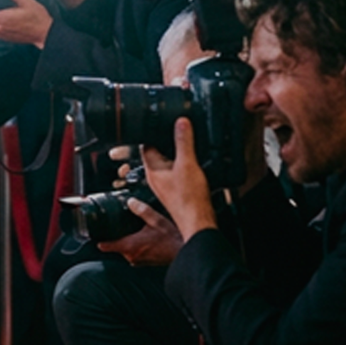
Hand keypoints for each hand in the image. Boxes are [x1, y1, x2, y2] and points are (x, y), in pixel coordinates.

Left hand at [95, 199, 183, 265]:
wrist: (186, 252)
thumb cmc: (173, 239)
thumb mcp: (157, 220)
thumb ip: (142, 211)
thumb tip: (131, 202)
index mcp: (130, 247)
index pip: (106, 246)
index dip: (99, 239)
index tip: (95, 233)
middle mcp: (132, 257)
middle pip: (116, 246)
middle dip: (117, 236)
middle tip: (119, 225)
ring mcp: (139, 261)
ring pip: (126, 250)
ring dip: (128, 242)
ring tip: (134, 230)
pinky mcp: (146, 263)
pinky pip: (135, 254)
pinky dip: (137, 246)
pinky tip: (144, 238)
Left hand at [140, 118, 218, 241]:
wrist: (199, 221)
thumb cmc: (189, 199)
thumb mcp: (188, 164)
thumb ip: (184, 142)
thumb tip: (180, 123)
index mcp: (152, 170)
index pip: (146, 146)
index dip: (153, 134)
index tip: (160, 124)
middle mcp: (156, 178)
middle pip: (157, 155)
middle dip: (165, 143)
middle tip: (173, 131)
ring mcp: (166, 185)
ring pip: (167, 164)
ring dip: (175, 155)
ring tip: (185, 145)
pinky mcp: (177, 191)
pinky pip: (177, 173)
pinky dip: (183, 166)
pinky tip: (194, 164)